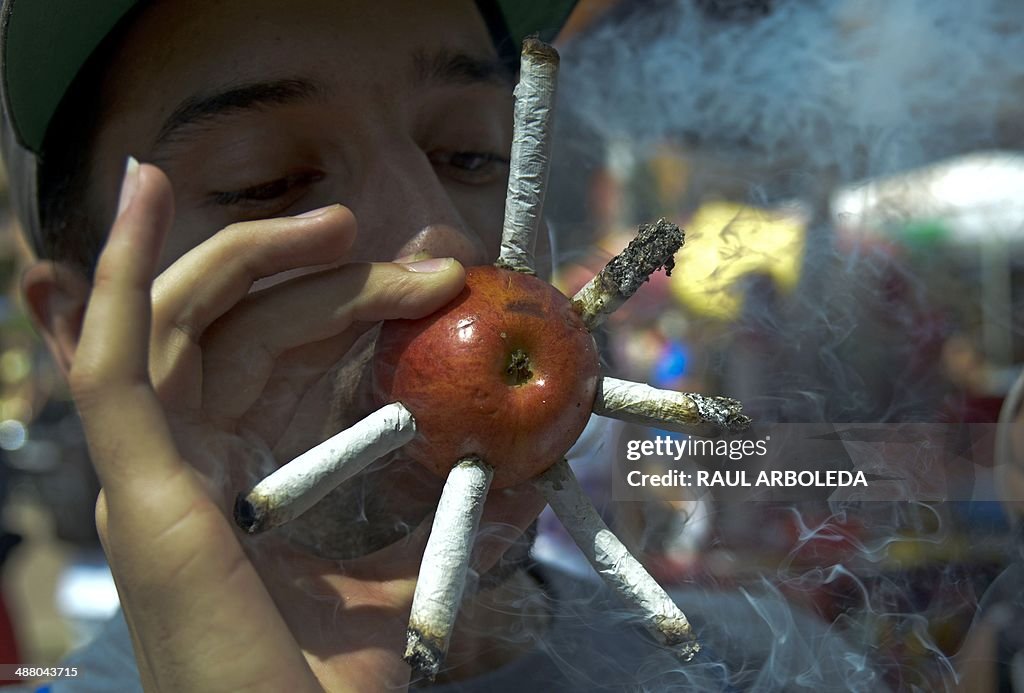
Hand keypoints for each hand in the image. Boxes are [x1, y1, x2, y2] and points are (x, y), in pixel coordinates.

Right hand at [72, 161, 541, 691]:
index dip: (349, 306)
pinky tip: (144, 195)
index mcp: (231, 479)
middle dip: (326, 277)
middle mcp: (185, 463)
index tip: (435, 281)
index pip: (280, 357)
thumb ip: (437, 539)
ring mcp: (156, 473)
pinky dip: (122, 274)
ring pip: (183, 324)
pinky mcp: (140, 490)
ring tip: (336, 225)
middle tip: (424, 259)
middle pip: (244, 330)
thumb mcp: (393, 596)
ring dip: (250, 255)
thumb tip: (519, 489)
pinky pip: (114, 363)